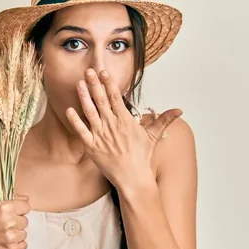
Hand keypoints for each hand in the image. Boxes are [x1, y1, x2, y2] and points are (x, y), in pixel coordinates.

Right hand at [0, 194, 29, 248]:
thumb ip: (7, 197)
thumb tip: (26, 198)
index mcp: (4, 208)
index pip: (26, 206)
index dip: (19, 210)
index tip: (13, 214)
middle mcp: (9, 221)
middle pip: (25, 221)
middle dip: (16, 223)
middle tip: (4, 226)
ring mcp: (11, 237)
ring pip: (24, 233)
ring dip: (16, 235)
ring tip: (3, 236)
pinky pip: (23, 245)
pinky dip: (16, 246)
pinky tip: (5, 244)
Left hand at [65, 68, 181, 189]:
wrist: (133, 178)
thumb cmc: (142, 158)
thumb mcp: (153, 136)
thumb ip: (164, 120)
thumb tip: (179, 110)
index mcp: (125, 120)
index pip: (116, 97)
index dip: (109, 83)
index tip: (103, 71)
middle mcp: (112, 125)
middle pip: (101, 100)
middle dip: (94, 84)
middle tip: (88, 71)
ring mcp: (101, 135)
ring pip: (90, 112)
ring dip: (84, 97)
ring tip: (78, 83)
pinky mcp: (92, 146)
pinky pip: (81, 131)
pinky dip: (75, 120)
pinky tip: (69, 110)